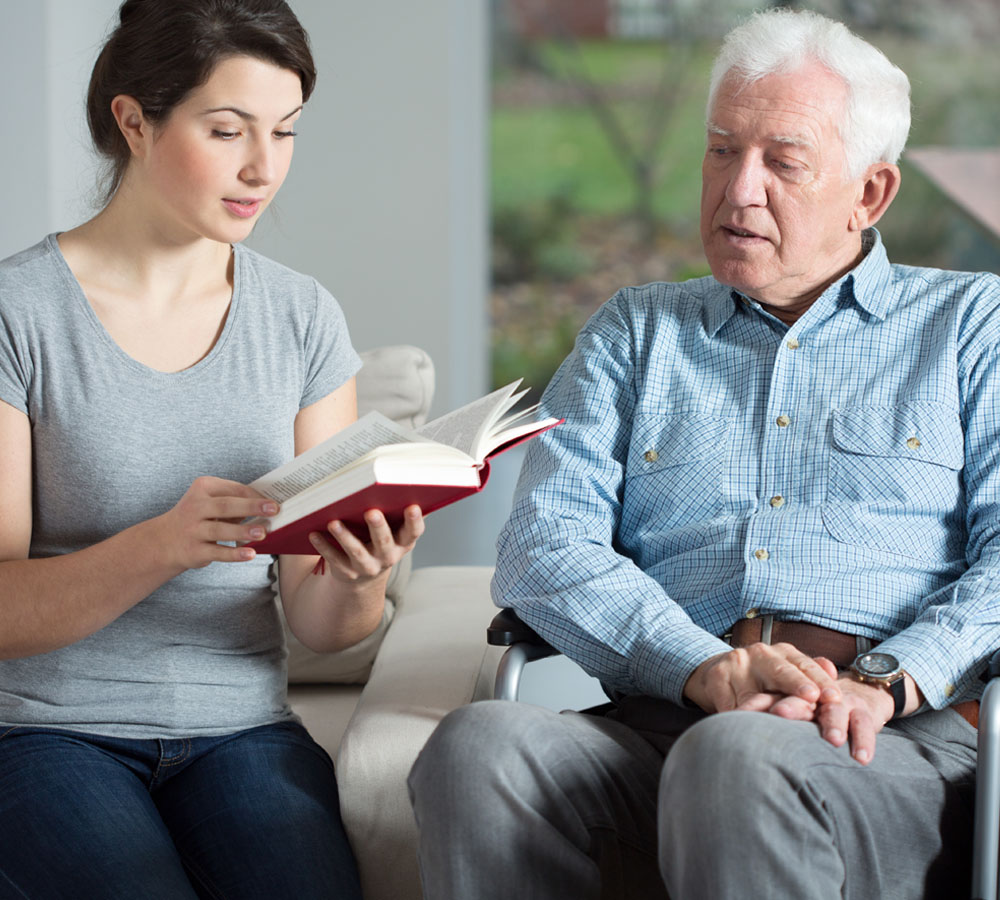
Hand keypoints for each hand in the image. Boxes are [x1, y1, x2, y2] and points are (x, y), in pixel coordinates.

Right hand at [155, 476, 278, 569]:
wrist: (164, 541)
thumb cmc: (199, 517)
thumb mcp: (211, 502)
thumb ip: (235, 502)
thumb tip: (268, 507)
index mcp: (203, 488)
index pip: (233, 489)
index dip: (255, 495)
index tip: (274, 501)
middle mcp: (195, 507)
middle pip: (226, 506)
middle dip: (251, 507)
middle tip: (274, 509)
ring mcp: (193, 530)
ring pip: (220, 529)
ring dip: (243, 531)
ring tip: (262, 533)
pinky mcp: (193, 550)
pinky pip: (216, 552)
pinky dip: (234, 554)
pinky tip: (250, 554)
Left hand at [307, 505, 423, 584]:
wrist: (364, 575)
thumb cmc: (379, 540)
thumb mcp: (393, 530)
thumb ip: (396, 510)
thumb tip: (401, 478)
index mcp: (403, 542)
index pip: (413, 532)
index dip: (414, 521)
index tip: (412, 506)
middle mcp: (388, 556)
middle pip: (384, 541)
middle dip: (378, 527)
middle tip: (371, 512)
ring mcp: (368, 566)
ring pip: (356, 551)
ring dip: (345, 537)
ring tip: (334, 522)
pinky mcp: (347, 572)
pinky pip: (334, 558)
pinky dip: (324, 546)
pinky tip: (314, 533)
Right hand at [684, 641, 841, 714]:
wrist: (717, 672)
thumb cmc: (762, 678)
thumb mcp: (787, 671)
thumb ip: (810, 673)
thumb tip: (834, 670)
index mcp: (783, 652)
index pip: (806, 666)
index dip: (821, 681)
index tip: (834, 697)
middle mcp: (760, 654)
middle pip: (781, 672)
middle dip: (798, 685)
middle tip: (811, 698)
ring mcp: (736, 663)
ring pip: (753, 695)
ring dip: (764, 712)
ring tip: (778, 726)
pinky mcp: (715, 678)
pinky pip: (729, 704)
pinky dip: (738, 719)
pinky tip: (745, 731)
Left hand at [760, 669, 896, 764]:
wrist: (843, 691)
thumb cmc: (797, 701)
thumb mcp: (774, 699)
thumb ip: (753, 708)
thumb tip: (727, 722)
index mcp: (785, 675)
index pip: (770, 687)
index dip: (758, 699)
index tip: (752, 712)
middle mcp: (811, 684)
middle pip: (801, 690)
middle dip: (794, 704)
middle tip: (781, 715)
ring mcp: (839, 696)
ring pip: (834, 706)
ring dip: (833, 722)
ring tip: (832, 740)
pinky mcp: (862, 709)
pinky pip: (864, 723)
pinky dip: (864, 739)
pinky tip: (861, 758)